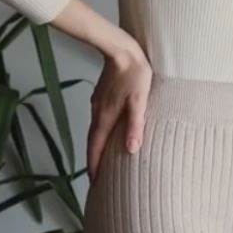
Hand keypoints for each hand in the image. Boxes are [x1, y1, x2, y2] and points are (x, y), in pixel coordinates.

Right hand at [85, 36, 151, 182]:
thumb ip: (135, 125)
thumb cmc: (134, 73)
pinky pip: (100, 120)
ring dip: (97, 146)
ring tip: (104, 158)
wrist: (121, 48)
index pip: (95, 148)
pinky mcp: (102, 96)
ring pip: (96, 130)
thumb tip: (131, 150)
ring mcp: (98, 103)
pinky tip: (111, 132)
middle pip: (93, 142)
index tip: (94, 183)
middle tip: (98, 177)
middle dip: (94, 160)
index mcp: (105, 117)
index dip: (94, 166)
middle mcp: (97, 113)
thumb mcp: (139, 101)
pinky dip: (102, 132)